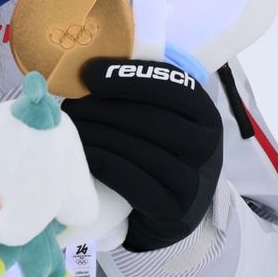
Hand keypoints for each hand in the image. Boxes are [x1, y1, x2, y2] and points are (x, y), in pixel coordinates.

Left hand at [62, 58, 223, 251]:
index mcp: (204, 113)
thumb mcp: (160, 117)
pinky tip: (85, 156)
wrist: (173, 208)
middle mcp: (206, 146)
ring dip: (99, 136)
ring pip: (142, 151)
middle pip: (153, 120)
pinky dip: (106, 165)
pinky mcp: (175, 210)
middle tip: (71, 108)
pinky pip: (136, 184)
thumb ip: (138, 91)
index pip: (173, 87)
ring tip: (72, 130)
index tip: (87, 75)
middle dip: (104, 110)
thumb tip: (87, 66)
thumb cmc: (157, 150)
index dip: (128, 78)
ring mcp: (194, 181)